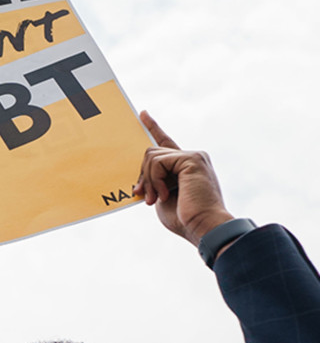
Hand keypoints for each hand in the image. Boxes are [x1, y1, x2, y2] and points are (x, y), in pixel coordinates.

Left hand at [134, 113, 232, 244]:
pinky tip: (164, 194)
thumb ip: (153, 183)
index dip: (154, 128)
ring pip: (152, 156)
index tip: (142, 115)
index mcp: (186, 167)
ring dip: (148, 181)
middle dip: (143, 176)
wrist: (204, 227)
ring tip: (155, 199)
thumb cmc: (186, 219)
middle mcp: (192, 157)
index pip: (166, 143)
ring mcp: (193, 156)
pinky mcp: (191, 159)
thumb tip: (138, 179)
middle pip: (151, 153)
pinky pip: (158, 161)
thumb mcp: (162, 198)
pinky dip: (155, 179)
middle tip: (144, 197)